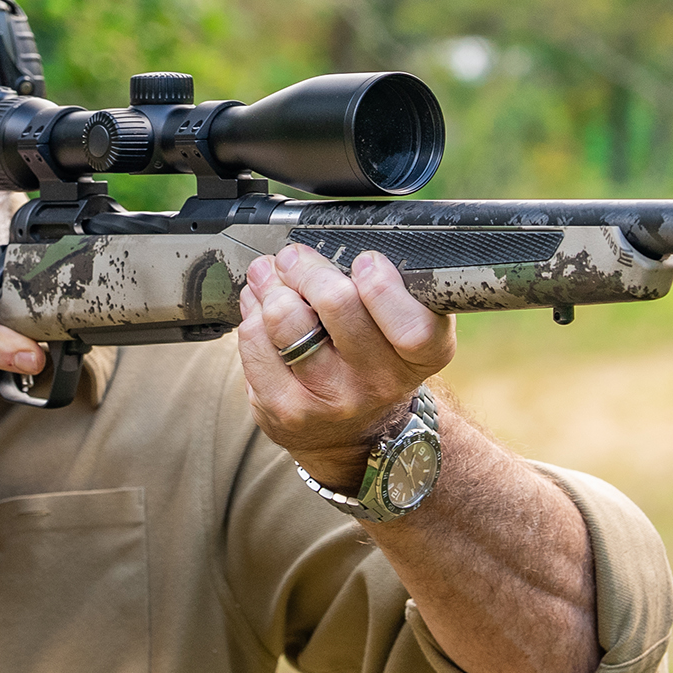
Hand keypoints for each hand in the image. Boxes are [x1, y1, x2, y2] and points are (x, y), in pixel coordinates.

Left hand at [238, 245, 454, 489]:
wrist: (353, 431)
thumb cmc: (375, 356)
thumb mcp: (402, 325)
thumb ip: (387, 284)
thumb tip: (330, 241)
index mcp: (420, 357)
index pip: (411, 325)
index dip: (383, 285)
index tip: (364, 262)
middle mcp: (380, 383)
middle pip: (337, 303)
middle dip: (307, 268)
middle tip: (295, 259)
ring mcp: (330, 400)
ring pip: (285, 317)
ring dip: (271, 286)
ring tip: (271, 279)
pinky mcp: (285, 410)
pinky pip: (255, 341)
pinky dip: (252, 315)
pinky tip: (260, 312)